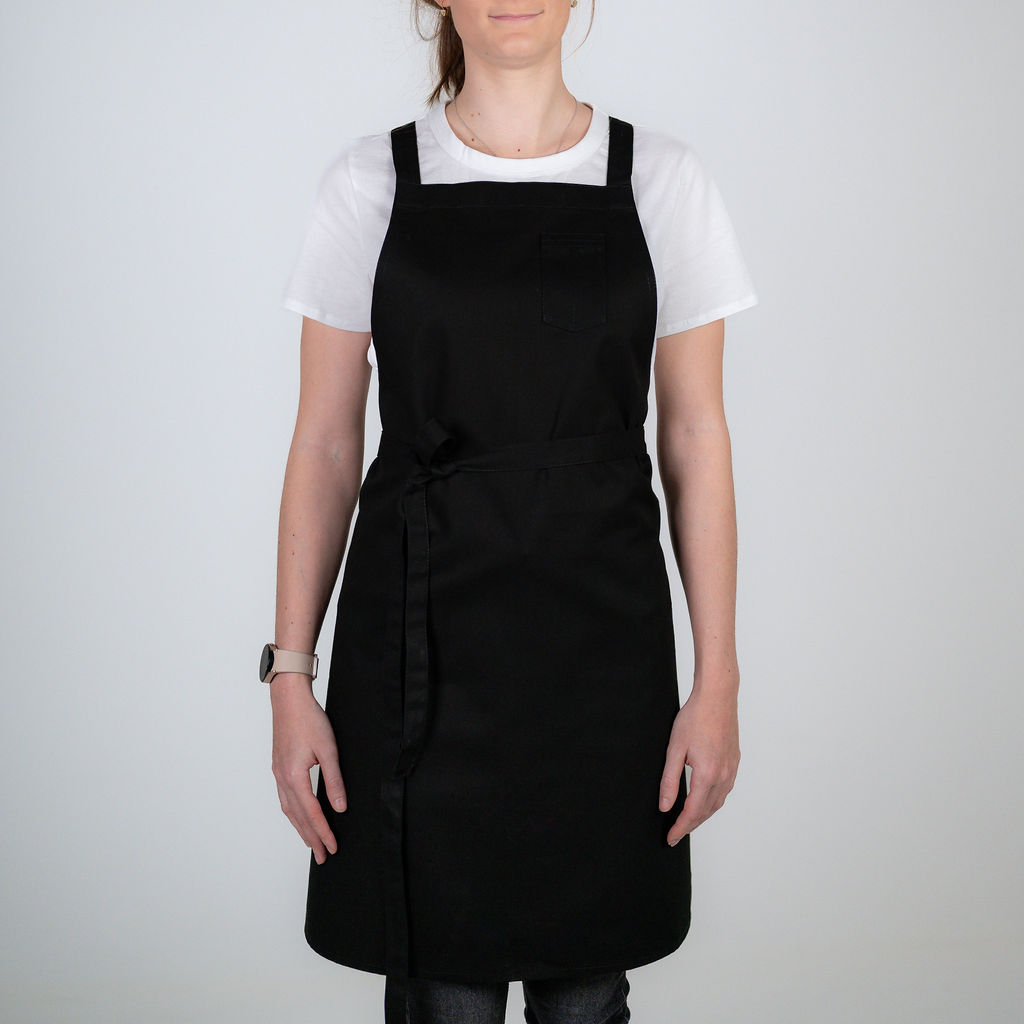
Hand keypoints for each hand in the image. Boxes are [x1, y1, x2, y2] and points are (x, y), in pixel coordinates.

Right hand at [270, 675, 347, 864]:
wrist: (289, 700)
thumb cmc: (310, 720)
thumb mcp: (328, 749)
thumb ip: (334, 780)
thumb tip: (341, 806)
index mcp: (295, 776)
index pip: (312, 813)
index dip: (323, 832)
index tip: (332, 847)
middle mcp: (283, 779)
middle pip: (298, 817)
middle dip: (311, 838)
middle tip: (322, 857)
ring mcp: (278, 774)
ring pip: (289, 810)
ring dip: (301, 828)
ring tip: (311, 843)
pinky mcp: (279, 769)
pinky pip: (285, 799)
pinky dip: (294, 814)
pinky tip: (300, 817)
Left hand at [659, 686, 739, 843]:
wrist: (718, 697)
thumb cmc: (695, 718)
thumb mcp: (675, 748)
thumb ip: (669, 780)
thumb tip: (664, 806)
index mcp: (707, 775)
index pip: (692, 812)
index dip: (680, 827)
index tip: (670, 837)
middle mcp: (723, 776)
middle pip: (706, 811)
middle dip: (690, 825)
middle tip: (675, 834)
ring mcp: (731, 770)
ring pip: (717, 803)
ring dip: (702, 816)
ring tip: (687, 822)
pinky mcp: (734, 762)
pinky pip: (724, 791)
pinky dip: (712, 802)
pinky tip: (704, 801)